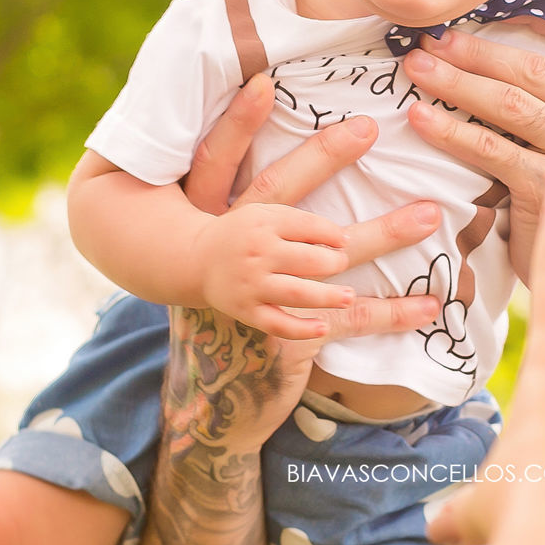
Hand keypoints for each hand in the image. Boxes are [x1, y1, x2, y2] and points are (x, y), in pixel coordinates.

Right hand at [168, 75, 442, 449]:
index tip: (369, 129)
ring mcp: (256, 286)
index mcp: (252, 209)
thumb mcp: (213, 170)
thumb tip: (262, 80)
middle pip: (327, 246)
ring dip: (360, 289)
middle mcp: (256, 248)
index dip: (326, 154)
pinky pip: (291, 327)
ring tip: (421, 297)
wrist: (174, 264)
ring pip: (314, 291)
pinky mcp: (254, 315)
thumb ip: (237, 131)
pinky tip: (354, 321)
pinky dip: (318, 326)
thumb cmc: (206, 209)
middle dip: (383, 234)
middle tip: (431, 216)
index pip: (290, 182)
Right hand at [190, 200, 357, 341]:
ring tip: (348, 297)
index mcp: (262, 225)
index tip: (344, 243)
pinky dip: (301, 329)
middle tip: (343, 265)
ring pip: (296, 293)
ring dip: (327, 297)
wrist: (196, 260)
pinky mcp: (245, 311)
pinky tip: (322, 328)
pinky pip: (277, 324)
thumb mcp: (264, 215)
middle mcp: (256, 254)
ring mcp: (250, 285)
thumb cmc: (242, 235)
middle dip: (334, 263)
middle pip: (307, 260)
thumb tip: (343, 240)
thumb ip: (299, 222)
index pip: (307, 226)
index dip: (333, 235)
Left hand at [401, 19, 544, 269]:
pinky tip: (421, 120)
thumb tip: (521, 22)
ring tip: (416, 68)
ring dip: (457, 83)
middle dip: (474, 50)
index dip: (533, 2)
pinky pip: (494, 152)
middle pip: (531, 69)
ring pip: (511, 105)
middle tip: (428, 37)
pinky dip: (452, 132)